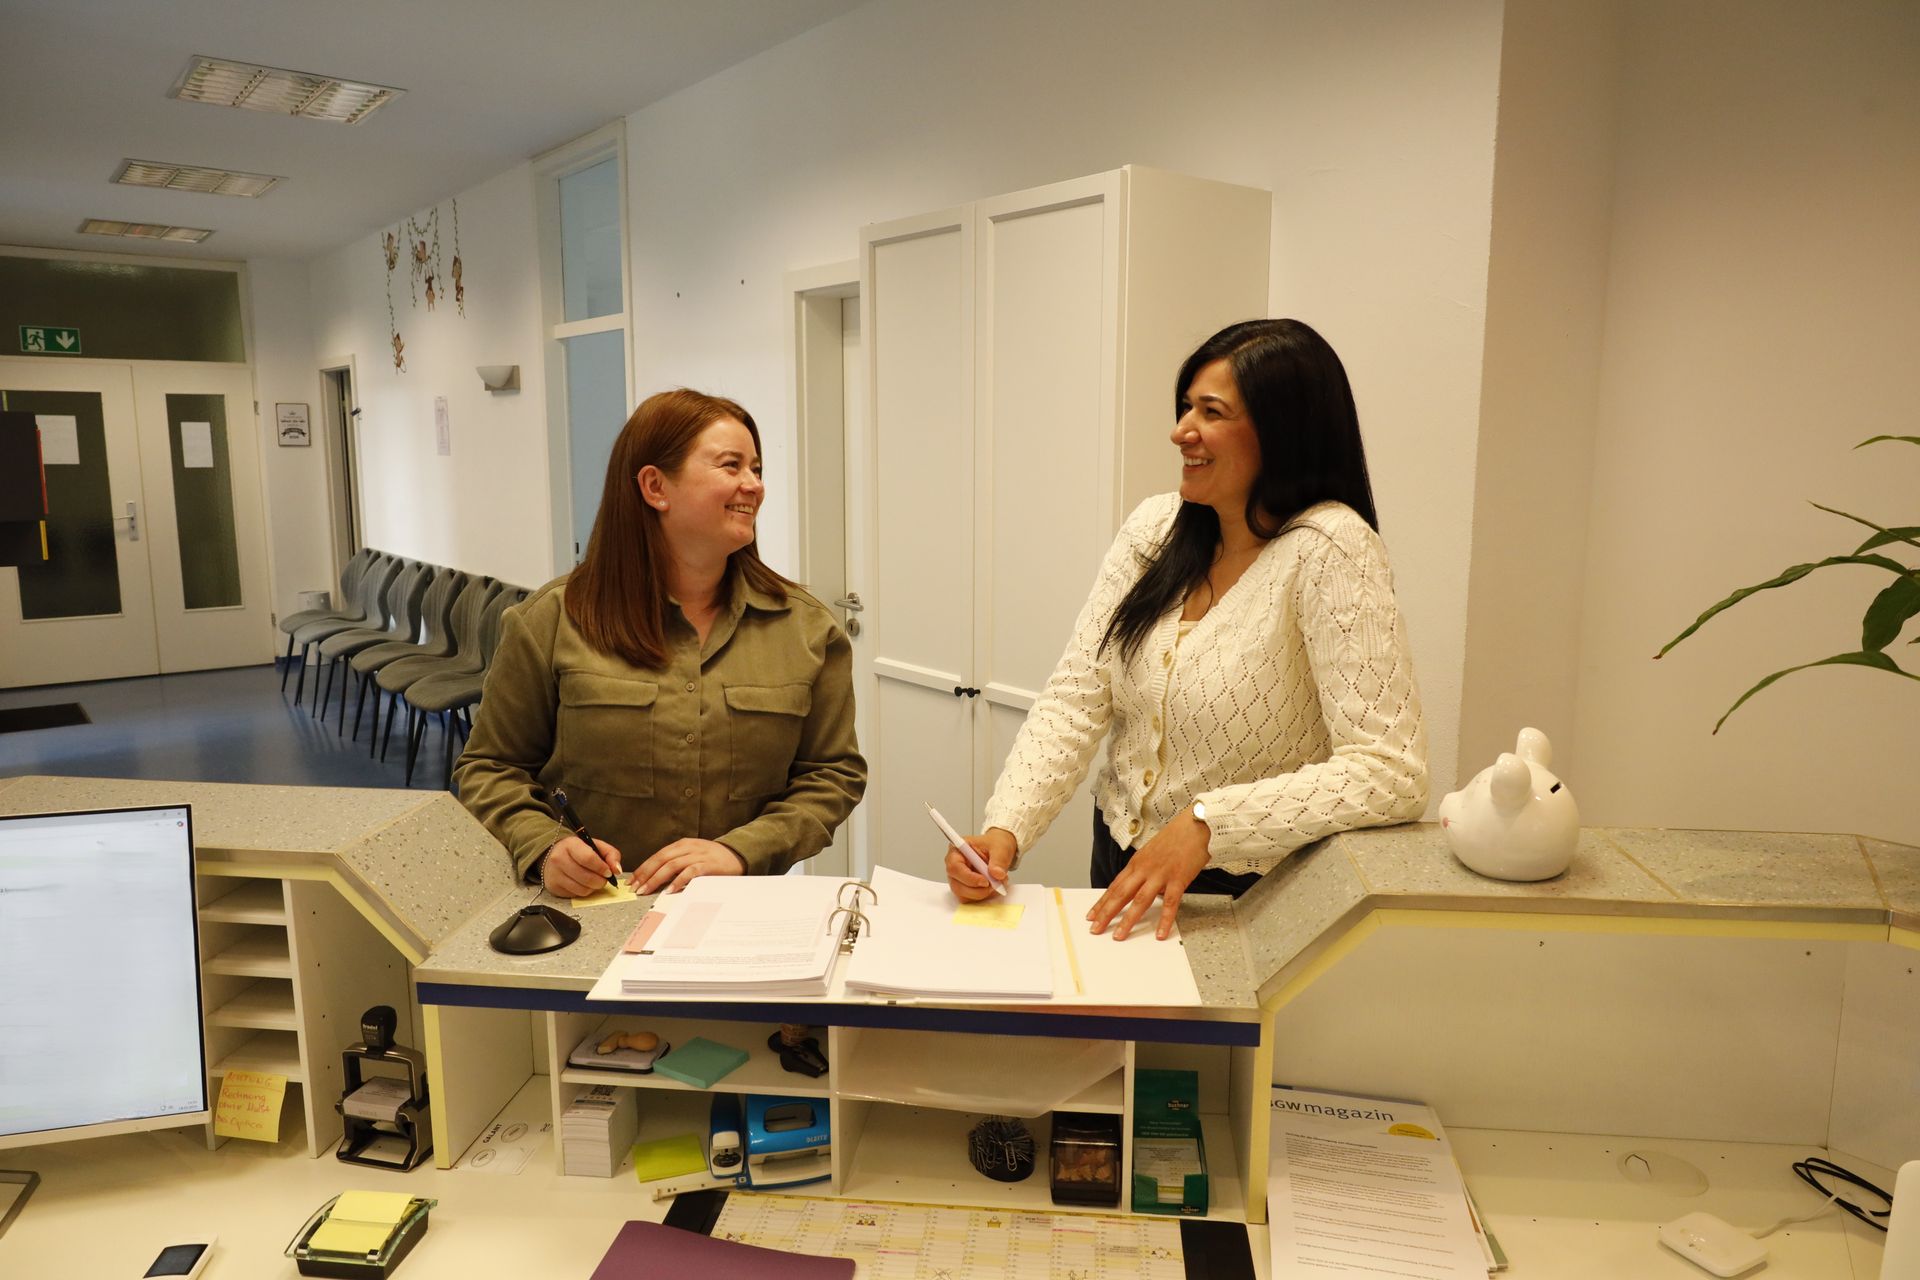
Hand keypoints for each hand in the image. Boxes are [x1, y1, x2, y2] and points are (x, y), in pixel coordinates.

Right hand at [541, 834, 622, 898]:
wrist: (553, 854)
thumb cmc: (577, 850)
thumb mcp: (596, 846)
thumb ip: (611, 854)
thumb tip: (617, 870)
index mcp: (570, 845)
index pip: (588, 859)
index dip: (602, 868)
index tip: (608, 872)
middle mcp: (559, 859)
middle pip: (586, 877)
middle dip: (601, 880)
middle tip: (604, 878)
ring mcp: (555, 874)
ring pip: (582, 889)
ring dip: (593, 887)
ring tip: (594, 880)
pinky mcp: (554, 887)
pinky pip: (576, 895)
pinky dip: (584, 891)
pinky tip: (584, 884)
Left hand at [628, 838, 746, 894]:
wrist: (738, 855)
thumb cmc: (712, 859)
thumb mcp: (692, 856)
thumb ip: (676, 864)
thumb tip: (654, 878)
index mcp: (682, 844)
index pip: (658, 856)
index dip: (643, 868)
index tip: (632, 881)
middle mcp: (688, 847)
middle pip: (661, 859)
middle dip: (646, 874)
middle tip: (635, 887)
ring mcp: (698, 855)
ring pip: (672, 865)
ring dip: (657, 878)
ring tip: (647, 890)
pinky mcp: (708, 865)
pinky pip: (689, 872)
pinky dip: (678, 881)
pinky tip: (669, 890)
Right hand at [944, 827, 1016, 901]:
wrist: (999, 849)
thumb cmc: (995, 844)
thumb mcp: (1001, 847)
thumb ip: (999, 860)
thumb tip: (996, 874)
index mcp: (957, 850)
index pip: (955, 867)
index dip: (969, 878)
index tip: (985, 881)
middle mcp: (954, 866)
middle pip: (956, 885)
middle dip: (977, 890)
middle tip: (994, 885)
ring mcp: (958, 878)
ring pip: (963, 894)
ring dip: (981, 893)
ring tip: (996, 883)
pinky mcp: (964, 888)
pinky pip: (969, 898)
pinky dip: (982, 896)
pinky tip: (992, 887)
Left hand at [1086, 808, 1210, 939]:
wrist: (1195, 824)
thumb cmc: (1176, 837)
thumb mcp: (1151, 852)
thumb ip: (1143, 870)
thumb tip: (1137, 887)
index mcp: (1137, 863)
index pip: (1115, 886)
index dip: (1102, 902)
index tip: (1092, 915)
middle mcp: (1145, 869)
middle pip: (1121, 894)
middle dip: (1106, 914)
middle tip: (1095, 929)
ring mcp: (1160, 874)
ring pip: (1140, 901)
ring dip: (1128, 920)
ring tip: (1119, 935)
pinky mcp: (1178, 879)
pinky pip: (1170, 903)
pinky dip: (1164, 920)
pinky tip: (1160, 933)